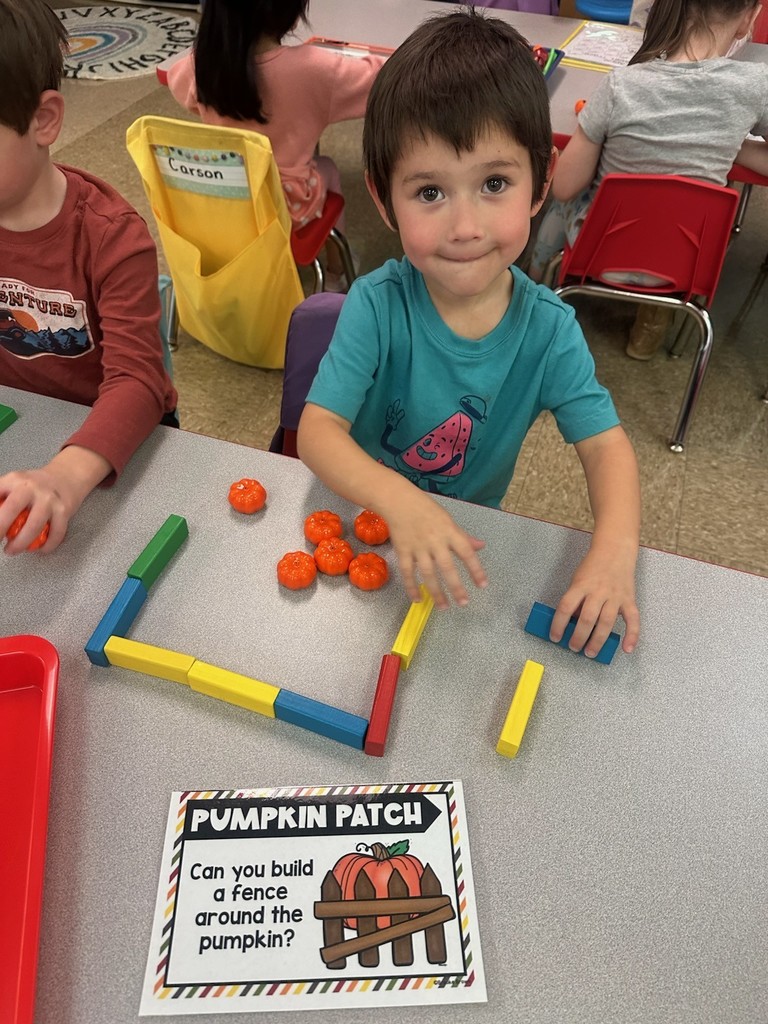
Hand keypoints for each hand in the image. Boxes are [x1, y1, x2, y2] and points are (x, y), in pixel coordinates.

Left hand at [0, 446, 109, 554]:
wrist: (67, 477)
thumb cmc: (35, 487)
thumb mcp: (14, 484)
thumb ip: (1, 498)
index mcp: (14, 480)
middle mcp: (31, 487)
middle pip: (11, 509)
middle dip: (0, 529)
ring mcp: (48, 499)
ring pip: (34, 526)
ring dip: (20, 543)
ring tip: (12, 550)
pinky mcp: (64, 510)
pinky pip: (55, 533)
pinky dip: (47, 545)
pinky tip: (40, 549)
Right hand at [381, 487, 487, 608]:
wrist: (399, 501)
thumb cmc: (426, 509)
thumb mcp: (448, 520)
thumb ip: (463, 536)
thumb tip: (480, 546)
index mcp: (449, 532)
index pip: (466, 552)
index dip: (475, 569)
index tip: (482, 585)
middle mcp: (435, 541)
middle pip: (447, 567)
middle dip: (456, 587)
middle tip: (463, 603)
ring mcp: (418, 547)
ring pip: (428, 574)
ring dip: (436, 592)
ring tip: (444, 607)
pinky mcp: (403, 551)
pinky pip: (408, 572)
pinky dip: (412, 587)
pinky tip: (417, 600)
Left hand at [550, 546, 638, 655]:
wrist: (615, 550)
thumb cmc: (593, 566)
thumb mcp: (578, 579)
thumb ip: (576, 600)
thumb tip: (572, 623)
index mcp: (581, 585)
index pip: (566, 607)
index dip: (558, 624)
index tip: (555, 637)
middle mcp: (598, 591)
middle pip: (587, 618)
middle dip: (579, 637)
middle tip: (573, 648)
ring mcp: (615, 596)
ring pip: (606, 622)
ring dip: (598, 640)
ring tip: (590, 652)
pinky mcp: (629, 599)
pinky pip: (632, 619)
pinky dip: (632, 635)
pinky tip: (627, 648)